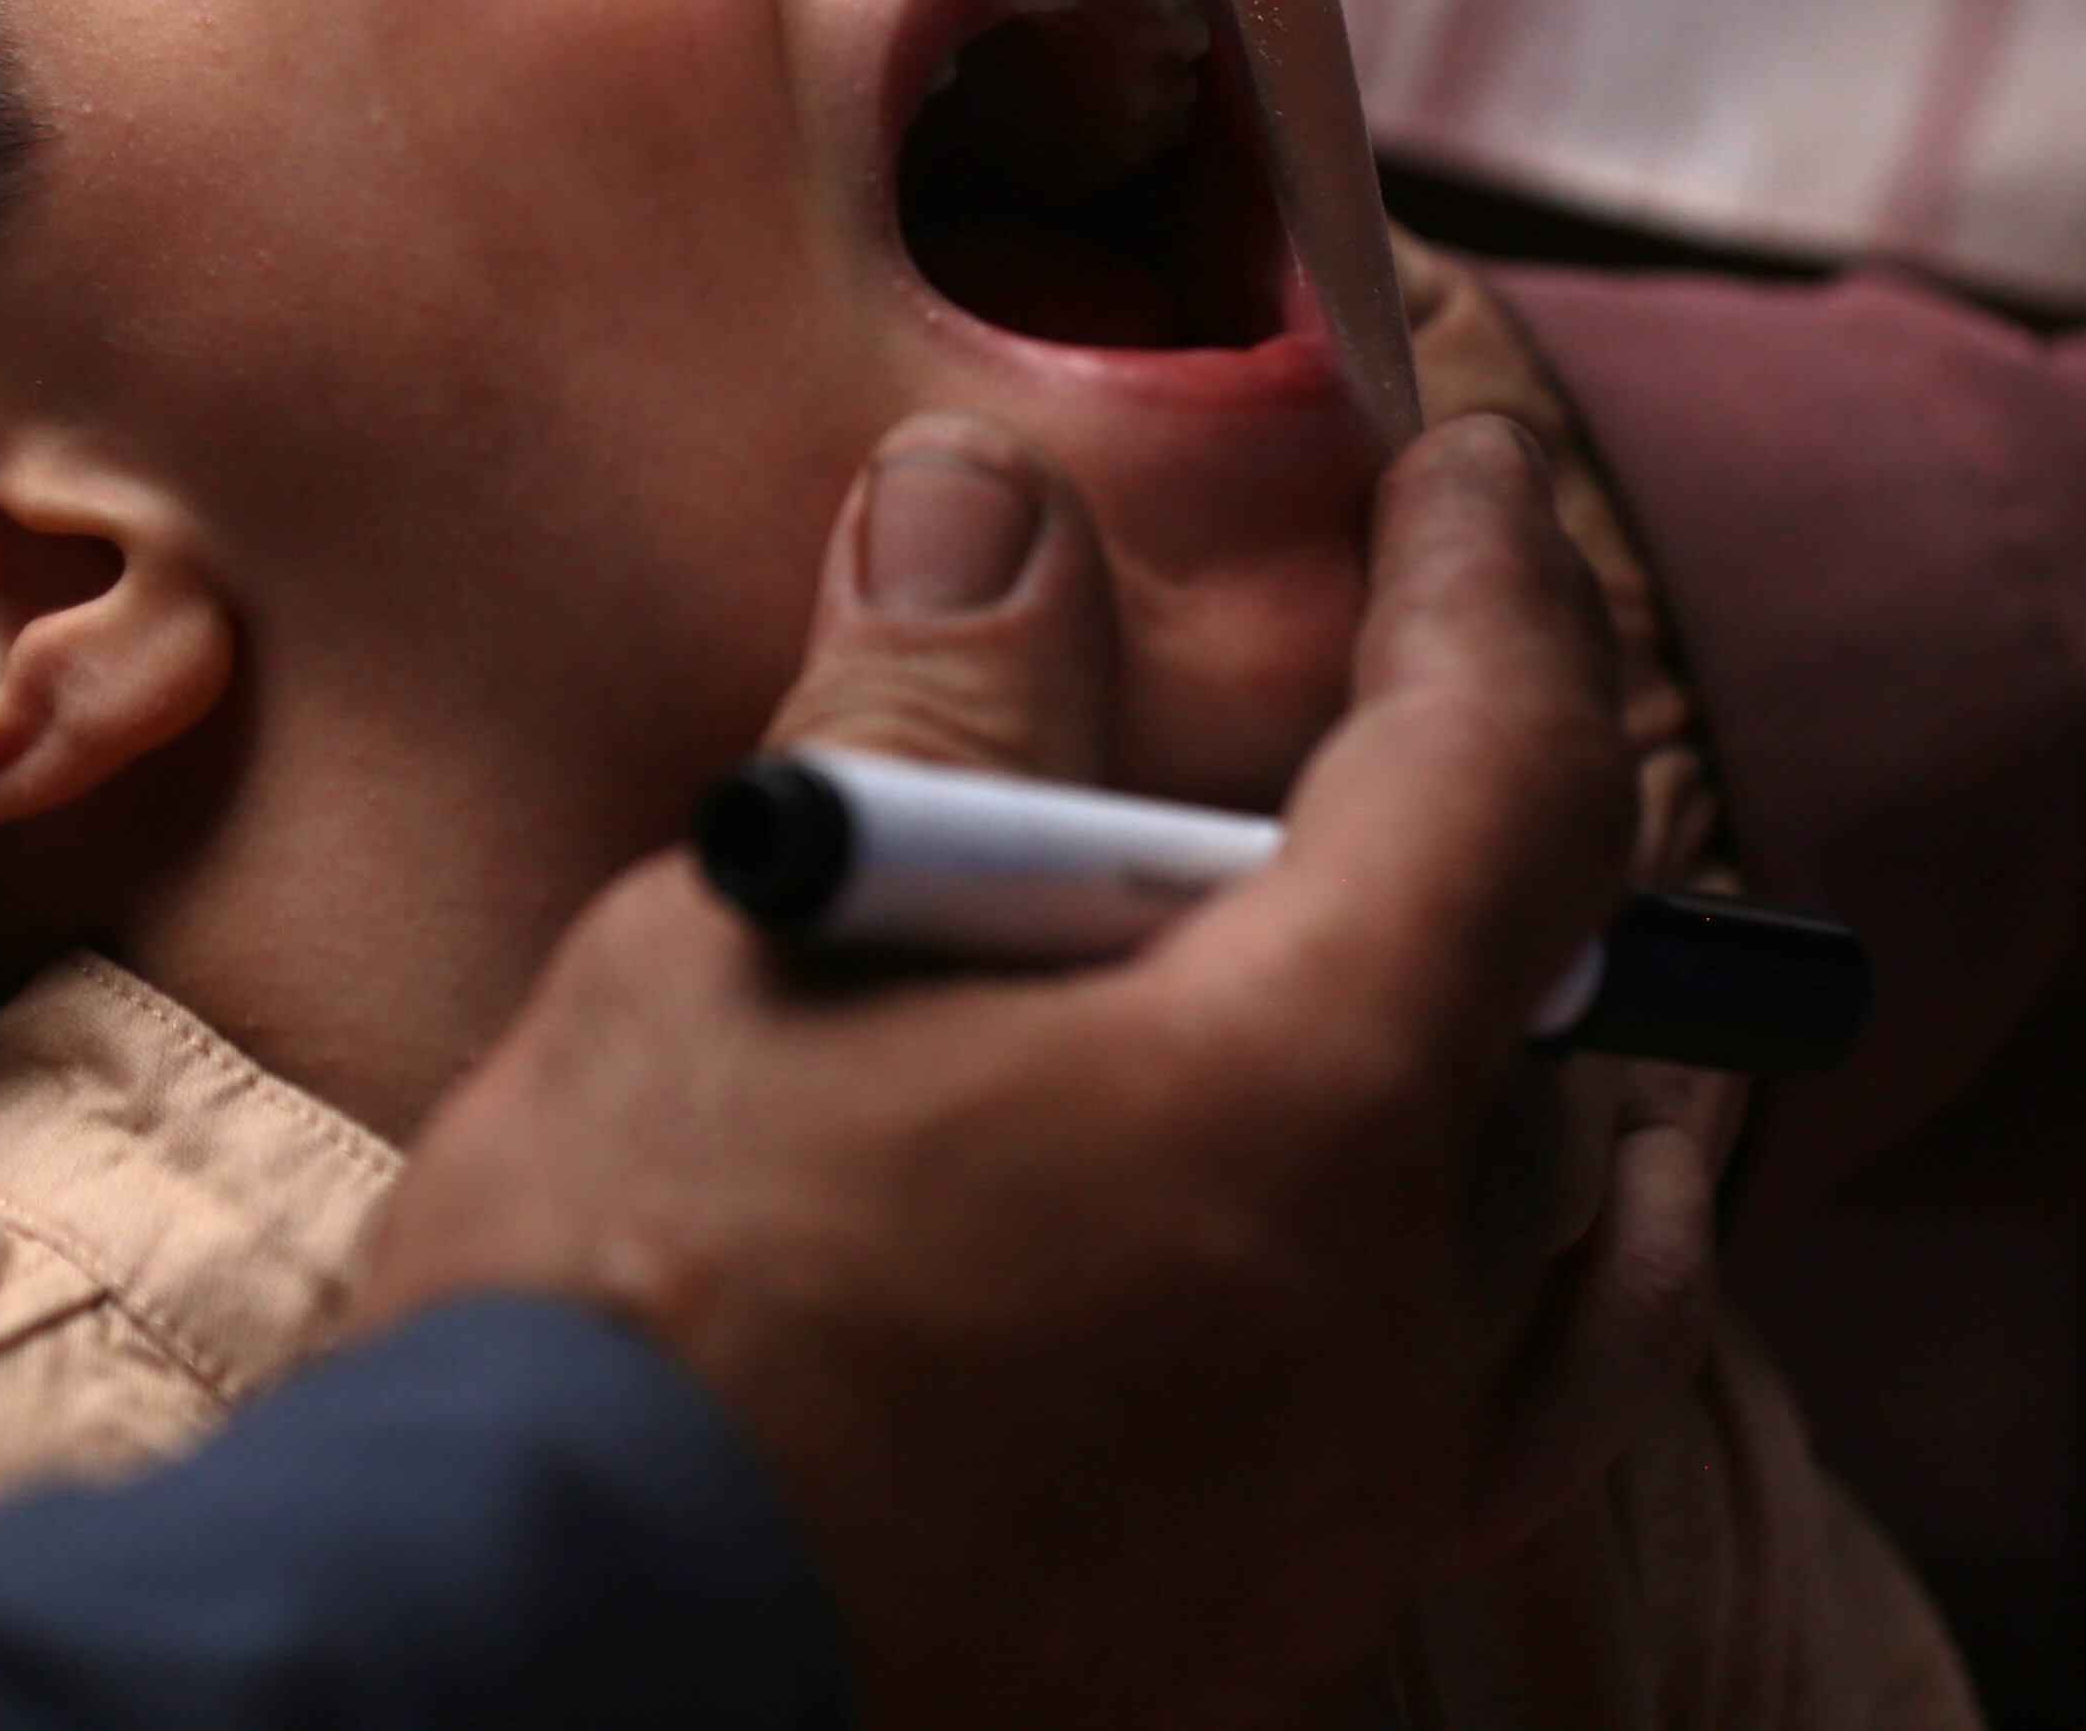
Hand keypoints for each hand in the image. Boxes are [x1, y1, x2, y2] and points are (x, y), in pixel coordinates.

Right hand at [357, 414, 1713, 1730]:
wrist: (543, 1658)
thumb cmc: (628, 1296)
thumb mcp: (765, 928)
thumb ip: (930, 703)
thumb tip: (988, 502)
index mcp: (1301, 1107)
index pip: (1505, 778)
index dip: (1492, 592)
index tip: (1464, 473)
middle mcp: (1390, 1318)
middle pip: (1534, 1003)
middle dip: (1467, 820)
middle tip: (1371, 693)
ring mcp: (1350, 1496)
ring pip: (1541, 1221)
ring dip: (1502, 1053)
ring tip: (1466, 937)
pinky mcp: (1271, 1620)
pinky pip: (1511, 1415)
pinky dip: (1541, 1280)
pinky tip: (1515, 1240)